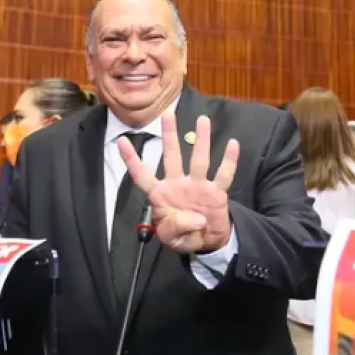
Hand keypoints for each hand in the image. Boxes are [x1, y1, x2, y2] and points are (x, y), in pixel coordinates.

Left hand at [118, 113, 237, 253]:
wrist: (207, 241)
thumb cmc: (183, 235)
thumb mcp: (171, 239)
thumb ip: (176, 229)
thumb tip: (195, 219)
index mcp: (160, 195)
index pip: (142, 175)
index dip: (132, 160)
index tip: (121, 141)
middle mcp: (178, 184)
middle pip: (172, 156)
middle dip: (169, 135)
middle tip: (167, 112)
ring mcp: (198, 186)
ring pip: (198, 159)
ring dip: (200, 140)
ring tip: (203, 120)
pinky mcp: (216, 192)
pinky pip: (223, 175)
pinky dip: (229, 161)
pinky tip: (232, 145)